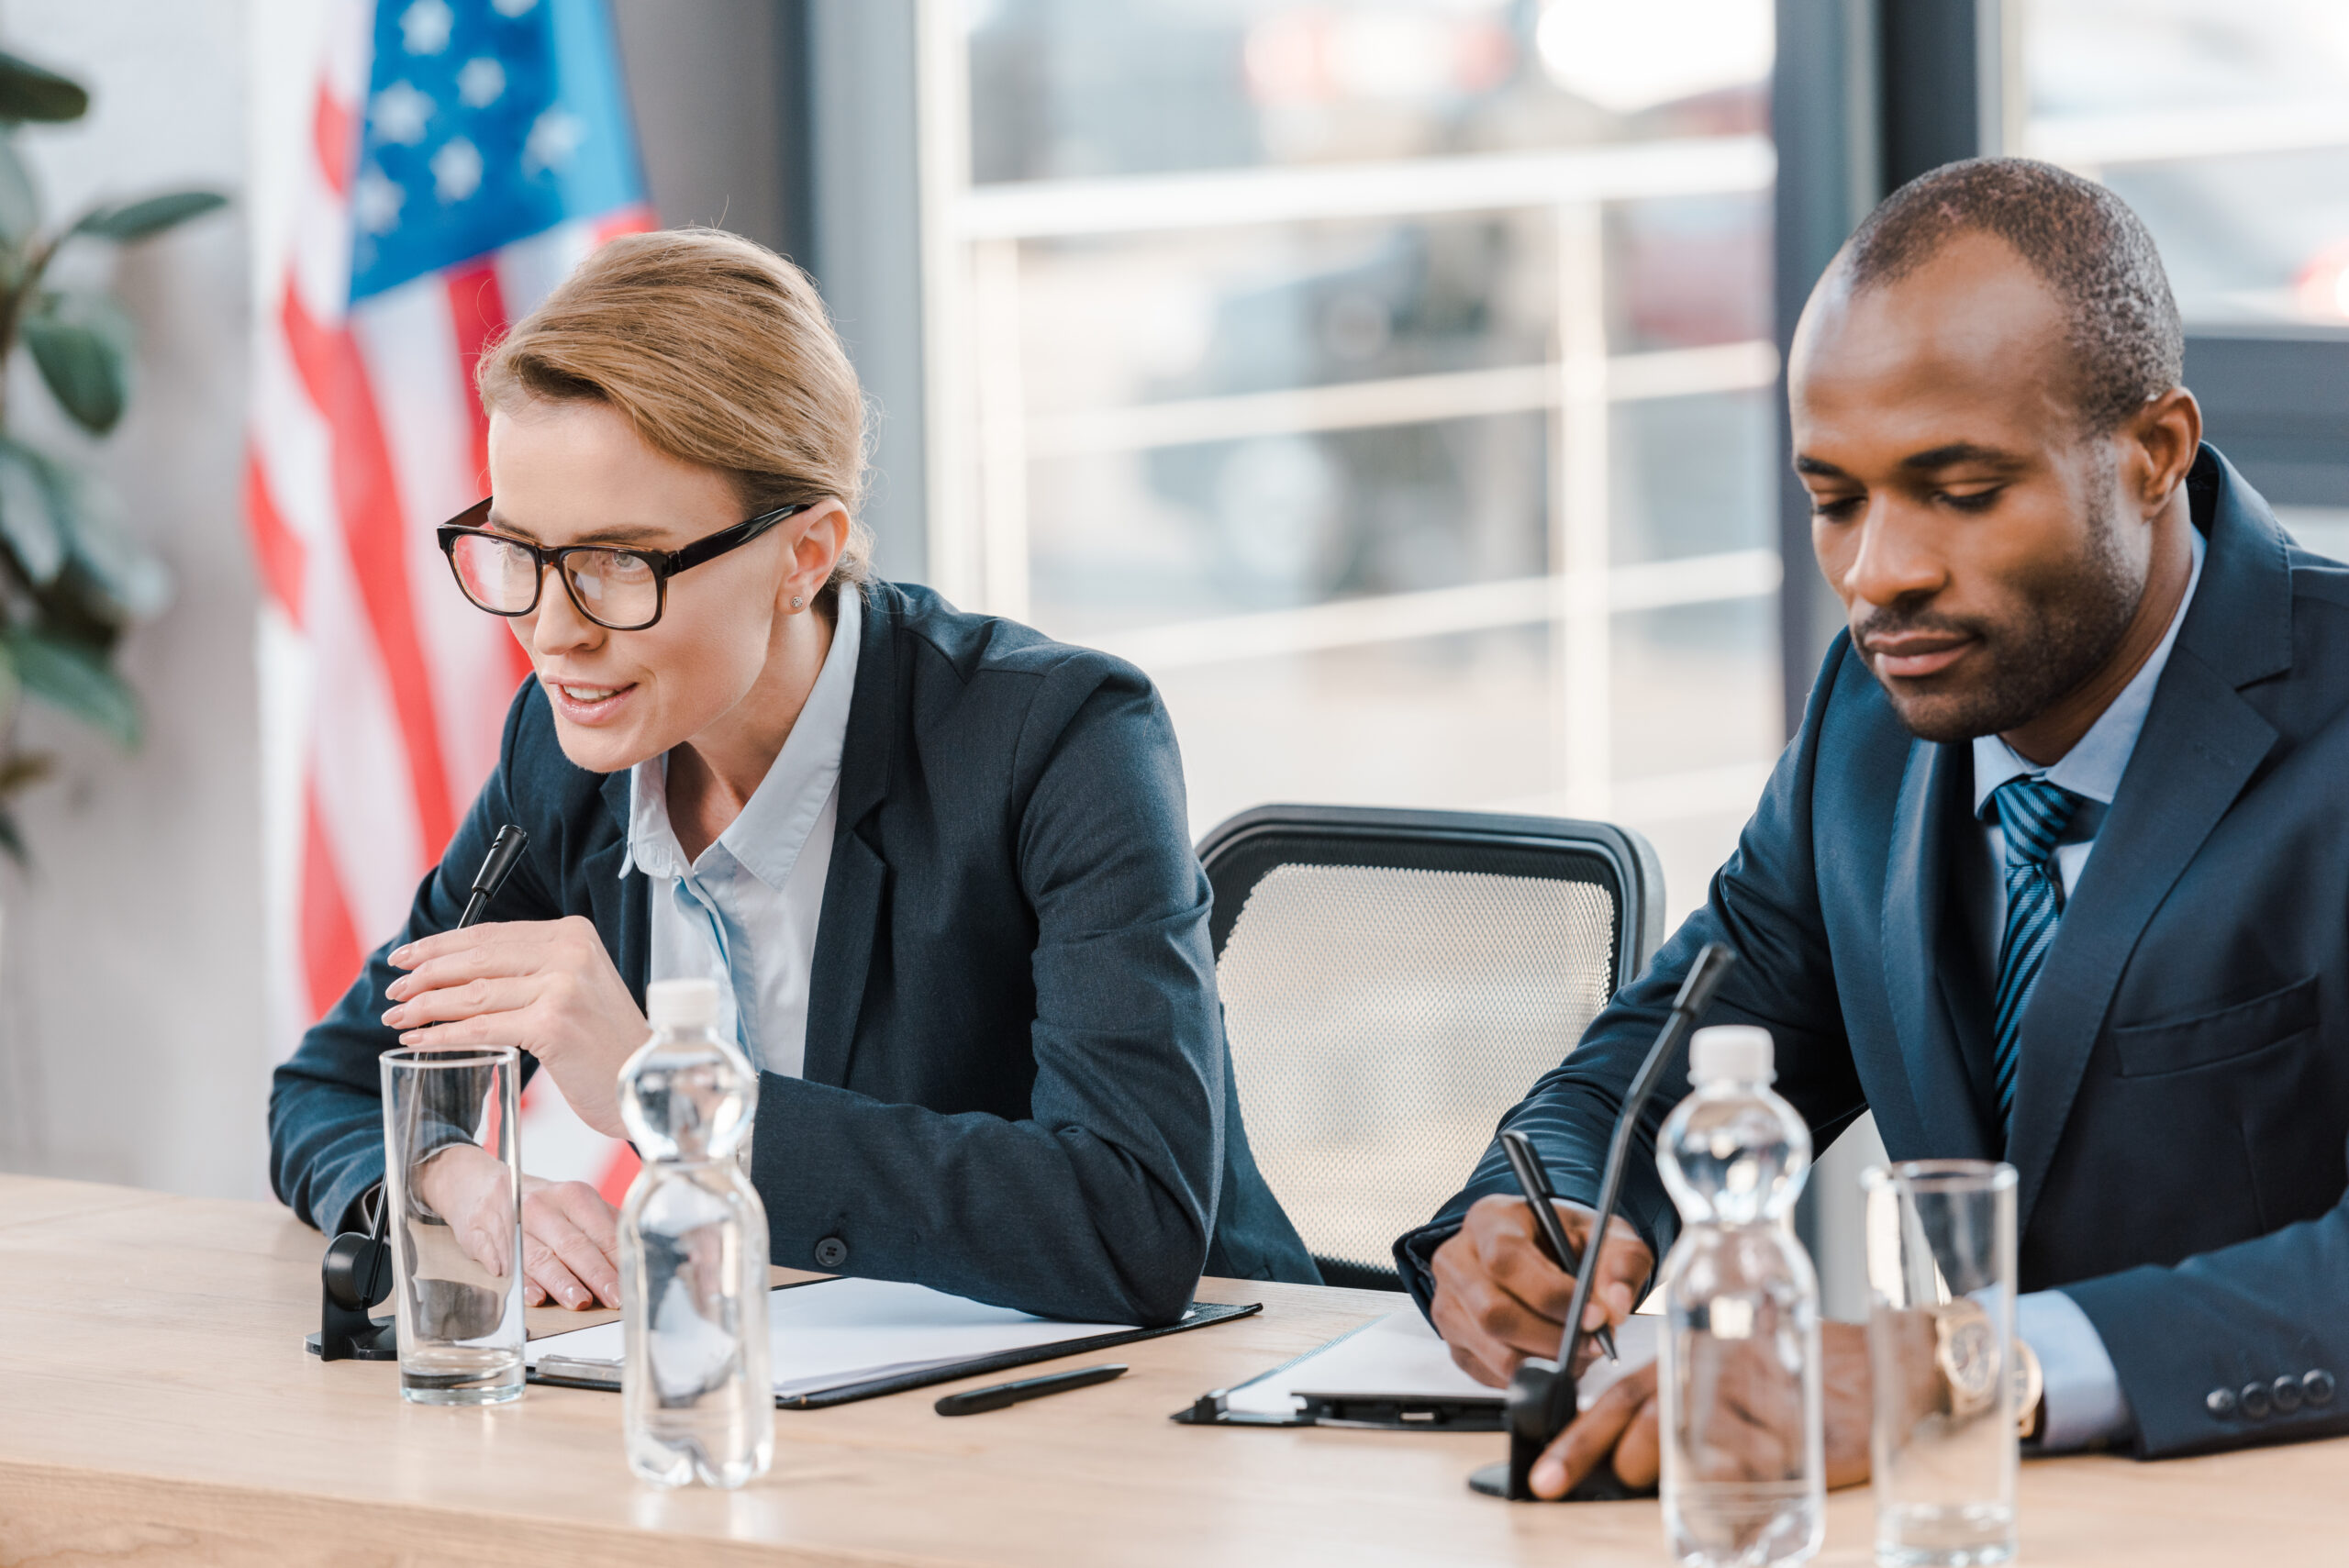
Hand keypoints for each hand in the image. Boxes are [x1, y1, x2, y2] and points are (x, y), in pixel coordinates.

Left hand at [382, 916, 644, 1137]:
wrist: (648, 1080)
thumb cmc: (606, 1044)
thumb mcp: (576, 989)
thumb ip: (533, 972)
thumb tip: (460, 972)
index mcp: (573, 934)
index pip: (490, 934)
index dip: (440, 944)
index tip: (406, 957)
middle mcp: (569, 952)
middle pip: (477, 958)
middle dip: (425, 974)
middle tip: (394, 992)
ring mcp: (562, 986)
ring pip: (473, 992)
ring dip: (426, 1006)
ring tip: (398, 1018)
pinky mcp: (554, 1023)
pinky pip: (482, 1027)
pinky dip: (443, 1035)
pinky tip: (420, 1041)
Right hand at [413, 1143, 622, 1308]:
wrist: (475, 1182)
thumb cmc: (536, 1201)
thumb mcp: (571, 1201)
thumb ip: (600, 1224)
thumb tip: (631, 1252)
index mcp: (572, 1196)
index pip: (601, 1232)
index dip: (617, 1260)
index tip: (630, 1284)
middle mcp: (543, 1206)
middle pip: (574, 1244)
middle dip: (596, 1275)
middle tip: (613, 1298)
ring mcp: (512, 1221)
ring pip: (542, 1256)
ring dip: (561, 1282)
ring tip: (579, 1301)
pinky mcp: (484, 1236)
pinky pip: (505, 1260)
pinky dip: (521, 1281)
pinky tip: (535, 1297)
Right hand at [1428, 1193, 1654, 1386]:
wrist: (1542, 1252)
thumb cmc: (1568, 1240)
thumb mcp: (1605, 1235)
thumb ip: (1622, 1263)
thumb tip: (1615, 1306)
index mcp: (1488, 1220)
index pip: (1506, 1259)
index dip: (1551, 1294)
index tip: (1596, 1316)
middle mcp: (1457, 1260)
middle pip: (1494, 1313)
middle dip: (1553, 1338)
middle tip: (1596, 1344)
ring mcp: (1448, 1303)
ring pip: (1494, 1351)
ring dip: (1548, 1362)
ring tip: (1581, 1352)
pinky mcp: (1454, 1341)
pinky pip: (1492, 1374)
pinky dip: (1532, 1375)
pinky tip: (1556, 1356)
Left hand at [1528, 1319, 1874, 1498]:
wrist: (1884, 1365)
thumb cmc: (1792, 1372)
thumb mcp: (1726, 1374)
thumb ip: (1674, 1409)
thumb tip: (1616, 1459)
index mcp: (1691, 1358)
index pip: (1619, 1399)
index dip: (1578, 1440)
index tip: (1545, 1479)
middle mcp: (1720, 1375)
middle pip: (1651, 1423)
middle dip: (1629, 1459)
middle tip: (1627, 1475)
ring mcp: (1763, 1406)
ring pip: (1701, 1455)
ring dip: (1688, 1480)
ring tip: (1695, 1478)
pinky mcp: (1806, 1440)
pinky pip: (1758, 1481)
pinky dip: (1740, 1503)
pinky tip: (1740, 1506)